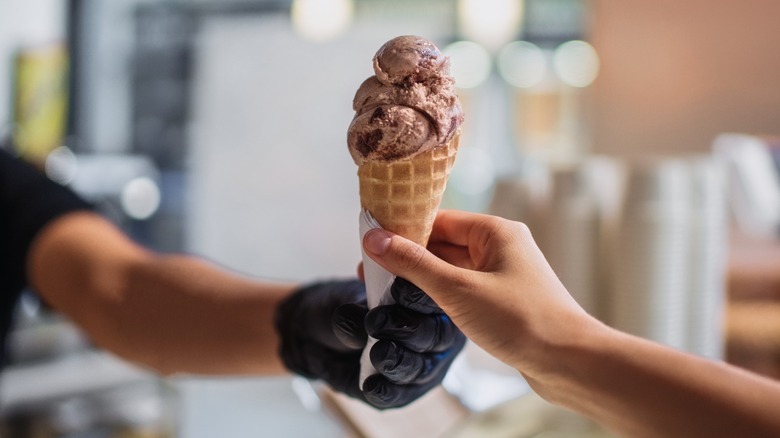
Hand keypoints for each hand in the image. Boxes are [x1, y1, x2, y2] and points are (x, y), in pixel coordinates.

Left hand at [274, 278, 464, 408]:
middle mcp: (437, 335)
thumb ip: (356, 310)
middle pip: (436, 335)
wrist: (327, 339)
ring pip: (421, 368)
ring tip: (377, 353)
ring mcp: (425, 366)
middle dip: (407, 329)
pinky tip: (370, 385)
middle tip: (376, 322)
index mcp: (433, 302)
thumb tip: (359, 320)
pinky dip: (386, 390)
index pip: (436, 298)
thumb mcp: (346, 300)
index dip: (419, 294)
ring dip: (398, 361)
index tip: (396, 289)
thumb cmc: (350, 309)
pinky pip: (401, 395)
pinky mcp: (405, 392)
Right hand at [361, 210, 596, 382]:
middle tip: (369, 267)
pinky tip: (417, 303)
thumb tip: (374, 240)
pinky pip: (463, 288)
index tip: (371, 239)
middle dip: (408, 255)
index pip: (438, 219)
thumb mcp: (458, 289)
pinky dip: (439, 293)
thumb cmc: (523, 320)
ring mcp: (502, 275)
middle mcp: (500, 247)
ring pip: (451, 267)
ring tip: (384, 285)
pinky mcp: (503, 300)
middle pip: (443, 242)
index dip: (403, 227)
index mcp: (495, 232)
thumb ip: (414, 264)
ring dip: (422, 276)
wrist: (569, 362)